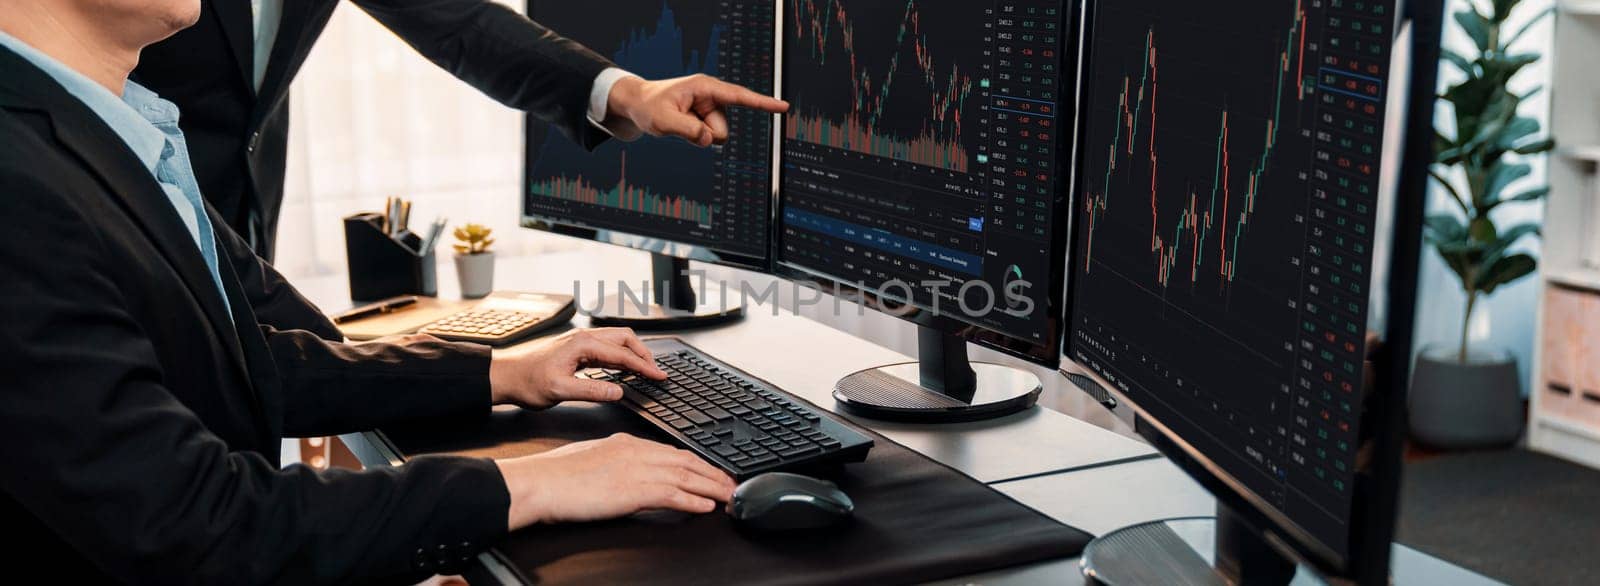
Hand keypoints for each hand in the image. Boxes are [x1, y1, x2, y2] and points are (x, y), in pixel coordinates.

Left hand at [488, 328, 666, 408]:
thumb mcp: (560, 390)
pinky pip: (606, 347)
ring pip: (616, 340)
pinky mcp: (576, 349)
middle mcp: (584, 338)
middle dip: (644, 354)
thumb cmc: (527, 381)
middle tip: (657, 372)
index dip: (644, 366)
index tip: (659, 376)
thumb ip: (591, 391)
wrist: (506, 376)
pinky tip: (623, 368)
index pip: (623, 354)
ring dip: (634, 353)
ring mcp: (580, 341)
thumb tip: (618, 391)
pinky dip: (621, 355)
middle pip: (625, 338)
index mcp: (583, 344)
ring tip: (646, 369)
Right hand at [495, 433, 736, 529]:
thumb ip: (616, 462)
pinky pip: (672, 495)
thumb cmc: (557, 475)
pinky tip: (706, 507)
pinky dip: (692, 501)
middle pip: (686, 462)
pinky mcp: (633, 491)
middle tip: (731, 484)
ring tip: (729, 497)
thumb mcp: (593, 458)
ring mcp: (636, 470)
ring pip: (686, 477)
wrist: (541, 482)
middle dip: (712, 474)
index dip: (696, 463)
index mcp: (627, 442)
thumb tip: (627, 473)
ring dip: (712, 488)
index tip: (711, 472)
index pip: (672, 452)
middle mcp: (636, 452)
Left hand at [607, 74, 789, 146]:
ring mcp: (710, 109)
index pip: (739, 96)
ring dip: (698, 136)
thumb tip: (711, 141)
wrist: (638, 104)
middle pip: (722, 129)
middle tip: (679, 124)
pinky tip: (682, 125)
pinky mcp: (707, 119)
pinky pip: (710, 139)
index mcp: (705, 87)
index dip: (763, 103)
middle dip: (704, 134)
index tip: (784, 106)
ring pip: (717, 137)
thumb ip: (688, 131)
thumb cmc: (649, 106)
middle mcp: (712, 96)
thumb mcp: (663, 120)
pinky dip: (697, 137)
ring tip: (678, 122)